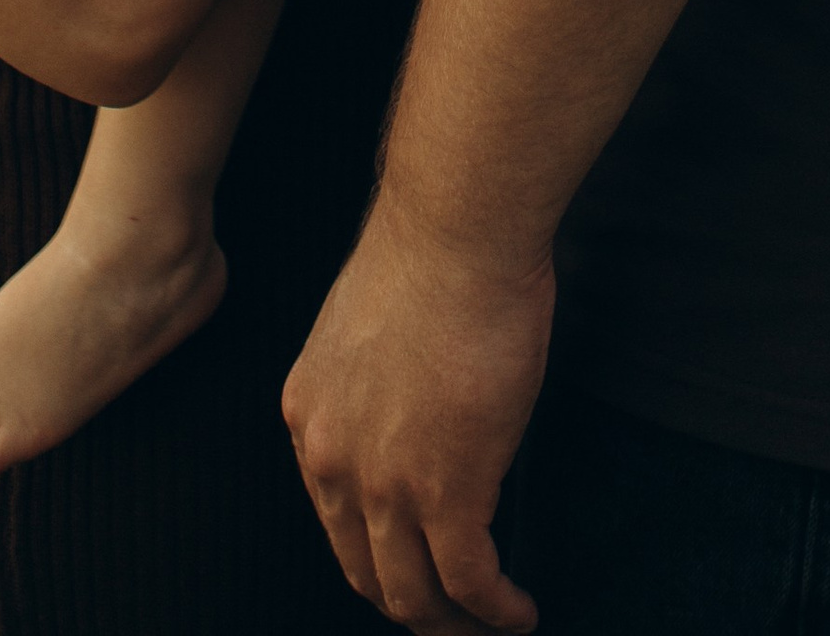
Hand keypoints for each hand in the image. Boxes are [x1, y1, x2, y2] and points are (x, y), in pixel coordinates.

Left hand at [285, 200, 551, 629]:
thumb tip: (416, 412)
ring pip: (413, 595)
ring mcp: (386, 484)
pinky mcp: (448, 492)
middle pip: (367, 572)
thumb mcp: (369, 328)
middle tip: (450, 616)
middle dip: (411, 606)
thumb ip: (377, 384)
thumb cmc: (430, 254)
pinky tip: (518, 612)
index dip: (377, 553)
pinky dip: (497, 611)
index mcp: (311, 415)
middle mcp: (334, 460)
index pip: (334, 518)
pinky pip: (471, 581)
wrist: (455, 233)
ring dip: (453, 625)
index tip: (413, 562)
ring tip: (488, 627)